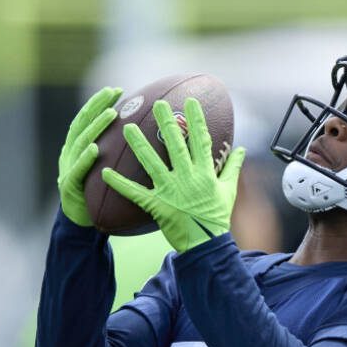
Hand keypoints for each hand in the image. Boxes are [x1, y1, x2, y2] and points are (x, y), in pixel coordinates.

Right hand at [57, 86, 121, 226]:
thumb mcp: (105, 167)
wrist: (78, 220)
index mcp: (77, 146)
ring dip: (96, 126)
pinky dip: (85, 158)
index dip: (99, 102)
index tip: (116, 90)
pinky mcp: (69, 185)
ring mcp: (67, 168)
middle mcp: (70, 152)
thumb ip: (115, 151)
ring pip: (82, 141)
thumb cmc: (96, 191)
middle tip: (113, 93)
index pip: (87, 118)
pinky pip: (77, 169)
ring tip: (111, 114)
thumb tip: (145, 136)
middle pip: (83, 123)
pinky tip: (95, 149)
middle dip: (98, 105)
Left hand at [102, 97, 245, 251]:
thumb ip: (233, 168)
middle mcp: (188, 178)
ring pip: (152, 163)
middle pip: (176, 146)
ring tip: (127, 127)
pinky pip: (136, 193)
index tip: (190, 101)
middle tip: (157, 104)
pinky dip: (120, 184)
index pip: (201, 141)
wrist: (206, 245)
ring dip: (139, 145)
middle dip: (166, 123)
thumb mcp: (229, 191)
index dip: (196, 120)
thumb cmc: (217, 217)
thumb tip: (241, 149)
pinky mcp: (158, 205)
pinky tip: (106, 173)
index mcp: (206, 173)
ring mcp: (172, 191)